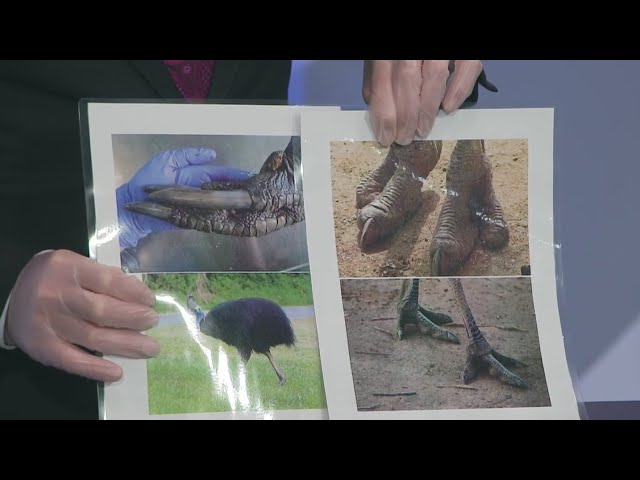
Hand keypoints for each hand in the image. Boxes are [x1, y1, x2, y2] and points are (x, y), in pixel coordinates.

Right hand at [5, 249, 159, 381]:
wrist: (12, 298)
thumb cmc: (54, 279)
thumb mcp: (75, 264)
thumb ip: (103, 276)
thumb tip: (138, 294)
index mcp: (68, 268)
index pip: (106, 281)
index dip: (132, 292)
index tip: (150, 301)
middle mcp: (57, 295)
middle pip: (101, 311)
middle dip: (132, 318)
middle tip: (152, 322)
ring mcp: (49, 323)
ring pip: (92, 337)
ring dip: (125, 344)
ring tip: (149, 347)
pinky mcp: (43, 347)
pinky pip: (72, 360)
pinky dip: (95, 368)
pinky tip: (116, 372)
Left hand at [116, 147, 252, 248]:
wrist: (131, 205)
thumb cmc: (146, 181)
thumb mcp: (167, 160)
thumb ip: (189, 156)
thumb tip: (212, 154)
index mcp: (195, 176)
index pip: (221, 174)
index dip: (236, 175)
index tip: (251, 176)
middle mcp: (198, 192)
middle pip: (224, 191)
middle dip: (240, 192)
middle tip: (258, 193)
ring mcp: (196, 207)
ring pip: (220, 206)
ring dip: (235, 207)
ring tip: (251, 206)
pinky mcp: (192, 220)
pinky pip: (209, 219)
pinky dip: (222, 218)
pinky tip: (234, 218)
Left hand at [362, 60, 496, 145]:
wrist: (432, 32)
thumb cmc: (402, 58)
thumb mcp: (383, 61)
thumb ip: (377, 79)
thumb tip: (374, 105)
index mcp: (387, 52)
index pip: (382, 83)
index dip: (384, 114)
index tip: (386, 137)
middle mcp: (411, 49)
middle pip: (406, 80)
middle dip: (404, 117)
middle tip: (404, 139)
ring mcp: (439, 49)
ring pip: (434, 75)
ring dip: (426, 109)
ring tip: (422, 131)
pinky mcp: (465, 52)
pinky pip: (465, 68)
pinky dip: (458, 89)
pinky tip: (448, 108)